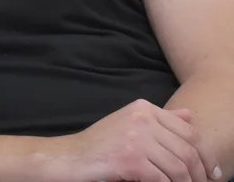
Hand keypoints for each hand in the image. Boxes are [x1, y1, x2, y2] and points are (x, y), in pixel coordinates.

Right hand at [54, 99, 221, 181]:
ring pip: (178, 168)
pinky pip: (163, 180)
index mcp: (144, 109)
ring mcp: (135, 139)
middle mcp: (141, 119)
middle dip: (200, 174)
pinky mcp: (130, 160)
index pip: (189, 132)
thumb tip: (190, 117)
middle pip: (187, 151)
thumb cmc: (100, 145)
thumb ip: (160, 120)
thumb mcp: (130, 124)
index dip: (205, 156)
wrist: (71, 157)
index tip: (212, 173)